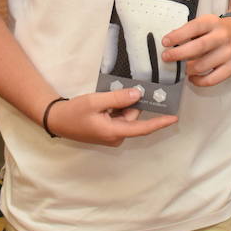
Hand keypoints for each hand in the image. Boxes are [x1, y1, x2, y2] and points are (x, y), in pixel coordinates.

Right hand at [44, 88, 177, 146]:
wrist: (56, 119)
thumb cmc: (74, 112)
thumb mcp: (96, 101)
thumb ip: (118, 98)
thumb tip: (138, 95)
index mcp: (114, 132)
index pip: (142, 128)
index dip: (159, 122)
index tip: (174, 118)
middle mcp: (116, 136)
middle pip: (133, 117)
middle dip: (128, 103)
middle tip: (113, 94)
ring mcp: (111, 135)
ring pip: (126, 116)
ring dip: (119, 105)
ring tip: (103, 99)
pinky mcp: (107, 131)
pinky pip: (118, 117)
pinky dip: (115, 109)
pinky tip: (102, 104)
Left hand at [160, 14, 230, 87]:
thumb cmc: (216, 31)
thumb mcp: (203, 23)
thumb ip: (188, 31)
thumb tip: (169, 44)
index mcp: (213, 23)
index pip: (195, 27)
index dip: (178, 35)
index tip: (165, 42)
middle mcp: (223, 36)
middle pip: (199, 47)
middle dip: (179, 54)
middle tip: (167, 57)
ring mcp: (229, 52)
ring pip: (203, 65)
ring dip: (187, 69)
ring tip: (181, 68)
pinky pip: (212, 79)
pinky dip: (198, 81)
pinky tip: (192, 77)